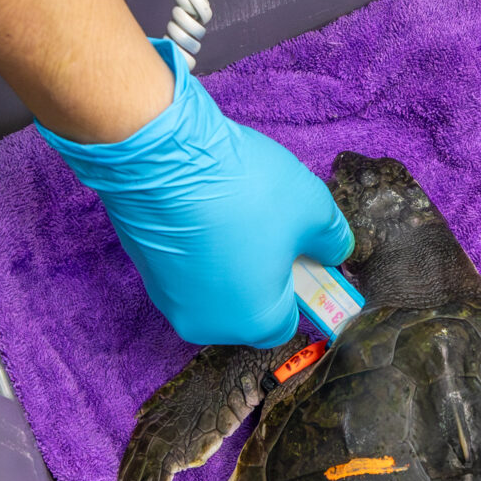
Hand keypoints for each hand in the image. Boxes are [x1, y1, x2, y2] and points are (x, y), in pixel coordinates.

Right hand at [39, 40, 353, 347]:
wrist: (161, 157)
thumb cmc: (241, 189)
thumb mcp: (313, 209)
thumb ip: (333, 240)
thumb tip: (335, 251)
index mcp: (252, 321)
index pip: (287, 322)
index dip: (301, 286)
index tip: (305, 254)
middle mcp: (207, 323)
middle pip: (248, 307)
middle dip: (264, 273)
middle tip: (271, 228)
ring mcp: (170, 300)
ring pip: (215, 288)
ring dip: (230, 260)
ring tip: (235, 213)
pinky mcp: (145, 272)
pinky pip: (187, 270)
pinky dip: (200, 250)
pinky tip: (205, 212)